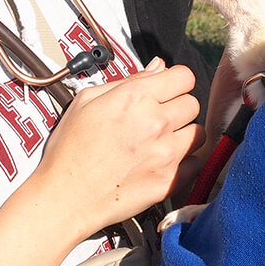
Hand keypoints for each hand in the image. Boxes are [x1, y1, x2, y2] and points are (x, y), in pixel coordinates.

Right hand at [36, 59, 204, 239]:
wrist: (65, 198)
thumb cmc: (70, 151)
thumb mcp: (86, 101)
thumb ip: (128, 80)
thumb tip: (157, 68)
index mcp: (135, 97)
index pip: (184, 76)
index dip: (176, 82)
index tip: (168, 90)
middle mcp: (156, 122)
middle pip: (193, 103)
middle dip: (178, 108)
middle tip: (159, 118)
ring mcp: (166, 153)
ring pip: (199, 133)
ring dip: (185, 134)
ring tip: (163, 141)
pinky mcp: (170, 180)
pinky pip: (197, 162)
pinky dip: (185, 162)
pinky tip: (164, 162)